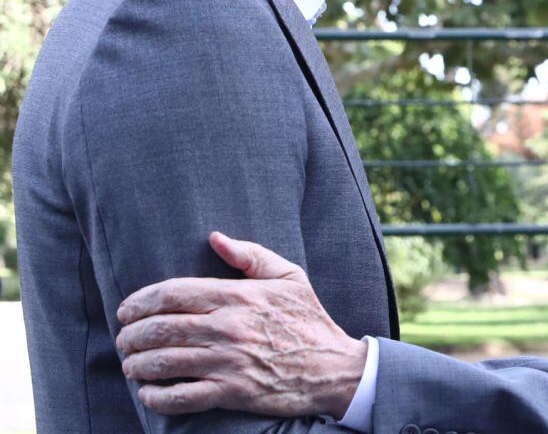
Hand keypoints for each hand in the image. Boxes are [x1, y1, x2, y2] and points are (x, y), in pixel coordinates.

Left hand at [116, 232, 366, 417]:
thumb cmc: (308, 320)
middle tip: (124, 339)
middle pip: (161, 328)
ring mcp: (229, 362)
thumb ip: (251, 255)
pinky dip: (157, 397)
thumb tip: (215, 238)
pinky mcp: (232, 393)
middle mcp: (229, 328)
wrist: (334, 367)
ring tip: (131, 365)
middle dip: (132, 334)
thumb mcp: (289, 277)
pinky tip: (149, 392)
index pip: (173, 293)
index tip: (126, 309)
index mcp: (239, 296)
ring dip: (138, 365)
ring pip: (164, 362)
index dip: (140, 301)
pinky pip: (181, 397)